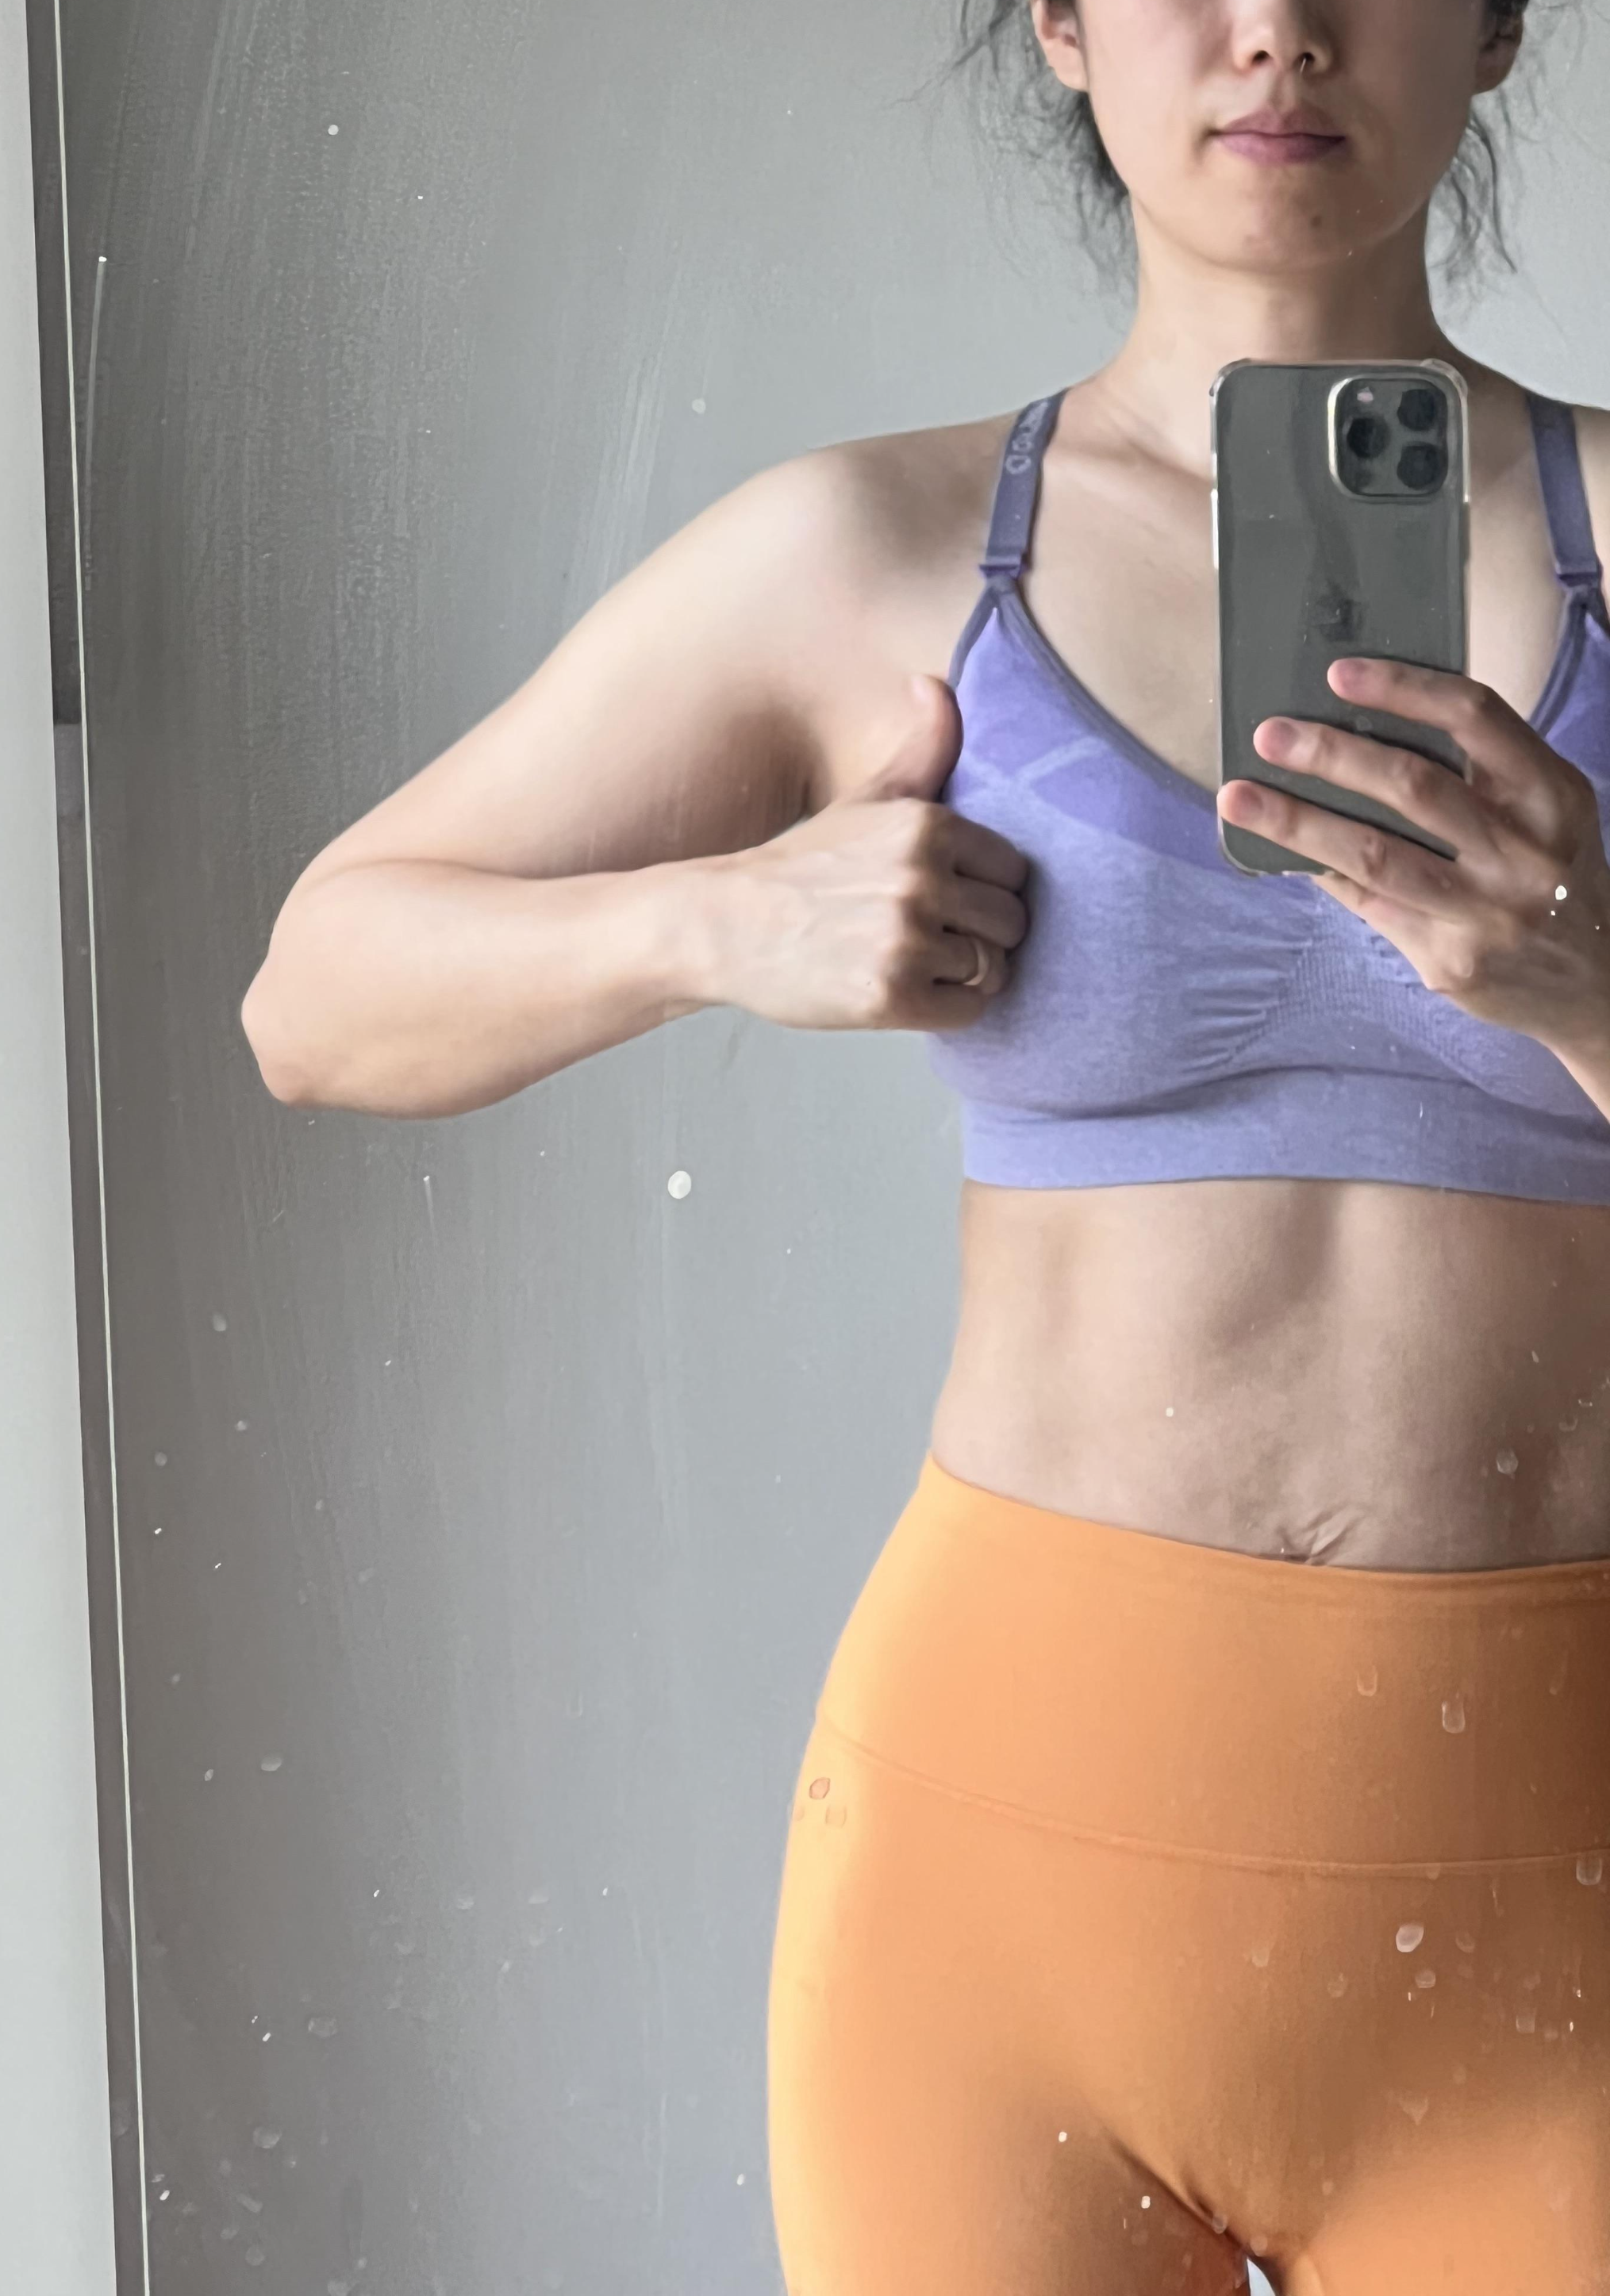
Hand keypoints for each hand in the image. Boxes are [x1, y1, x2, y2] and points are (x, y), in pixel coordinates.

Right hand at [708, 676, 1029, 1031]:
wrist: (724, 926)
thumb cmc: (801, 867)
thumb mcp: (864, 799)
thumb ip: (920, 749)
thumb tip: (934, 683)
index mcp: (929, 825)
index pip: (1013, 871)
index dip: (986, 890)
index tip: (949, 900)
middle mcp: (924, 879)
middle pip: (1011, 923)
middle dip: (982, 936)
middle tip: (932, 939)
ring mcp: (908, 941)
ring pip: (992, 970)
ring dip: (962, 976)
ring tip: (913, 963)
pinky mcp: (892, 996)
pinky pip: (968, 1012)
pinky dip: (948, 1009)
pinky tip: (906, 991)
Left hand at [1216, 656, 1609, 1063]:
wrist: (1599, 982)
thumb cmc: (1552, 874)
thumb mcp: (1543, 812)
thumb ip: (1478, 774)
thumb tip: (1363, 732)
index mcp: (1550, 793)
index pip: (1475, 718)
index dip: (1404, 689)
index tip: (1339, 673)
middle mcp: (1523, 850)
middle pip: (1413, 785)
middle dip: (1332, 755)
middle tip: (1270, 735)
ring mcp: (1487, 911)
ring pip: (1375, 854)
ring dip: (1298, 822)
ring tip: (1241, 798)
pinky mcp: (1452, 961)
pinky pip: (1370, 905)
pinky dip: (1322, 874)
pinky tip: (1281, 854)